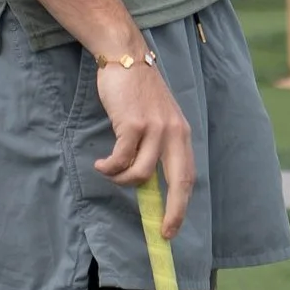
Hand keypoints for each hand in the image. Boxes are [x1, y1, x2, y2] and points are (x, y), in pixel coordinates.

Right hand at [93, 47, 196, 227]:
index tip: (173, 228)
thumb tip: (147, 183)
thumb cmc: (138, 91)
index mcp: (181, 134)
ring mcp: (155, 128)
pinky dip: (109, 167)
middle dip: (173, 212)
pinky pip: (121, 159)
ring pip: (141, 174)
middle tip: (162, 232)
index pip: (188, 176)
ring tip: (110, 172)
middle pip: (179, 182)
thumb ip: (158, 145)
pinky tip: (102, 164)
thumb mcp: (158, 118)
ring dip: (122, 180)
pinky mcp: (133, 124)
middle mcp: (173, 133)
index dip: (182, 205)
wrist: (126, 58)